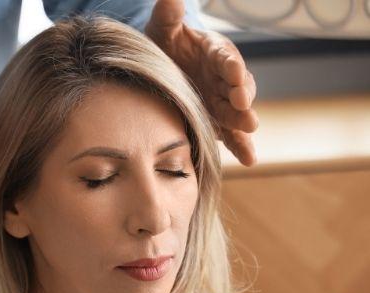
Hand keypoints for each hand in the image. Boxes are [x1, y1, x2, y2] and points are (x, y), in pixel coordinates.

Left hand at [145, 0, 258, 165]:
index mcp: (215, 53)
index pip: (226, 58)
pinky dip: (240, 146)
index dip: (230, 65)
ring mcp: (222, 101)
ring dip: (243, 122)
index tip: (232, 71)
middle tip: (243, 105)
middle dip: (242, 96)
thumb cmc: (165, 44)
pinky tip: (250, 160)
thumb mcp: (163, 29)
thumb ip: (168, 15)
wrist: (161, 69)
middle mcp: (224, 78)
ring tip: (249, 131)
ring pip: (237, 112)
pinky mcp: (217, 121)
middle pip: (238, 87)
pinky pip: (231, 135)